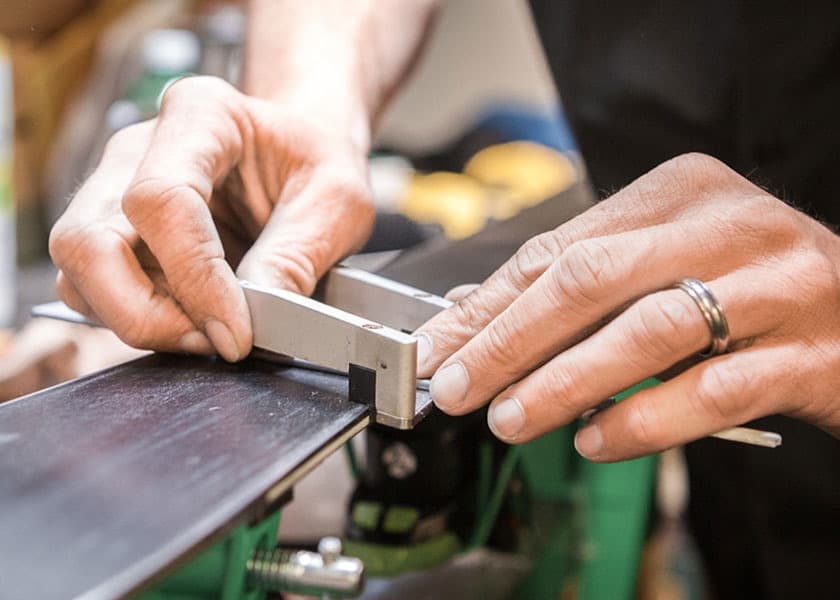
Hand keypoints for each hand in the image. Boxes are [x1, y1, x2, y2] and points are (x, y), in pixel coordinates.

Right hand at [49, 76, 373, 360]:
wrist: (300, 156)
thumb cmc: (317, 164)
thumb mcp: (338, 202)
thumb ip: (297, 256)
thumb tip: (255, 320)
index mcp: (201, 115)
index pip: (161, 200)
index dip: (194, 278)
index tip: (237, 330)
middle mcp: (137, 149)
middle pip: (87, 241)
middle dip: (143, 312)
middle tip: (212, 341)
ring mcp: (113, 191)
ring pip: (79, 274)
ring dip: (138, 321)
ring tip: (209, 333)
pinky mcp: (112, 234)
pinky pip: (93, 291)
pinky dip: (137, 319)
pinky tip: (192, 322)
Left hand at [415, 153, 839, 460]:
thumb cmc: (751, 292)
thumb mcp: (666, 269)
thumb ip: (587, 292)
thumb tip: (482, 324)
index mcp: (679, 193)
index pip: (559, 250)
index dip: (490, 306)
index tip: (439, 349)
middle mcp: (728, 226)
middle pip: (592, 280)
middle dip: (511, 341)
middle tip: (460, 388)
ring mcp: (776, 285)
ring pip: (648, 332)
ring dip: (565, 382)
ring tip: (511, 420)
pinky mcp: (811, 353)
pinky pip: (712, 389)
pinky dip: (645, 419)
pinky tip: (597, 439)